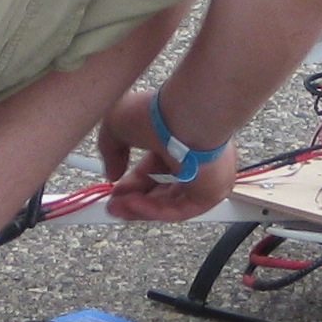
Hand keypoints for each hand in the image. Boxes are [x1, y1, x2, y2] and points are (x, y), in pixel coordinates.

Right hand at [97, 88, 242, 222]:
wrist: (188, 114)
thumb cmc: (161, 111)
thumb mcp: (119, 123)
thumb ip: (111, 149)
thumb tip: (112, 173)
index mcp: (180, 137)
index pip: (156, 167)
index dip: (133, 182)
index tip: (115, 190)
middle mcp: (197, 157)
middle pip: (162, 188)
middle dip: (134, 199)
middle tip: (114, 205)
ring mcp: (206, 176)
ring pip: (169, 202)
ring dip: (140, 208)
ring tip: (117, 209)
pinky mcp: (210, 192)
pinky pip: (178, 209)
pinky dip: (153, 210)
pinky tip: (131, 206)